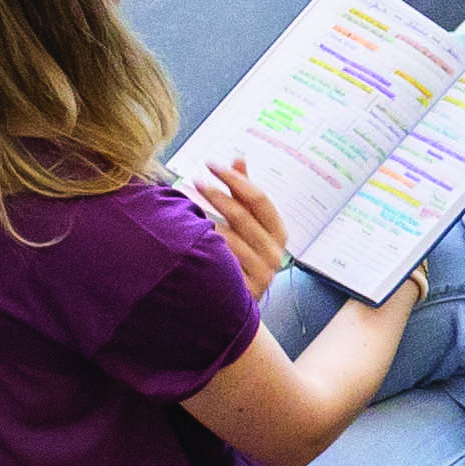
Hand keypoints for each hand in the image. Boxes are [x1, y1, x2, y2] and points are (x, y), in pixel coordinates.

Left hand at [193, 158, 290, 297]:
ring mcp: (261, 272)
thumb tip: (239, 158)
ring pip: (229, 237)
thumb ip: (244, 193)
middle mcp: (275, 252)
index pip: (259, 198)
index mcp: (279, 233)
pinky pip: (221, 261)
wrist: (236, 308)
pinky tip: (190, 235)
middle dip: (215, 194)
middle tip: (194, 181)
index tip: (212, 164)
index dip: (235, 178)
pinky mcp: (244, 289)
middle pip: (242, 215)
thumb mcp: (249, 225)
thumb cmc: (241, 259)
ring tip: (185, 204)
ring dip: (205, 218)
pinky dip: (206, 246)